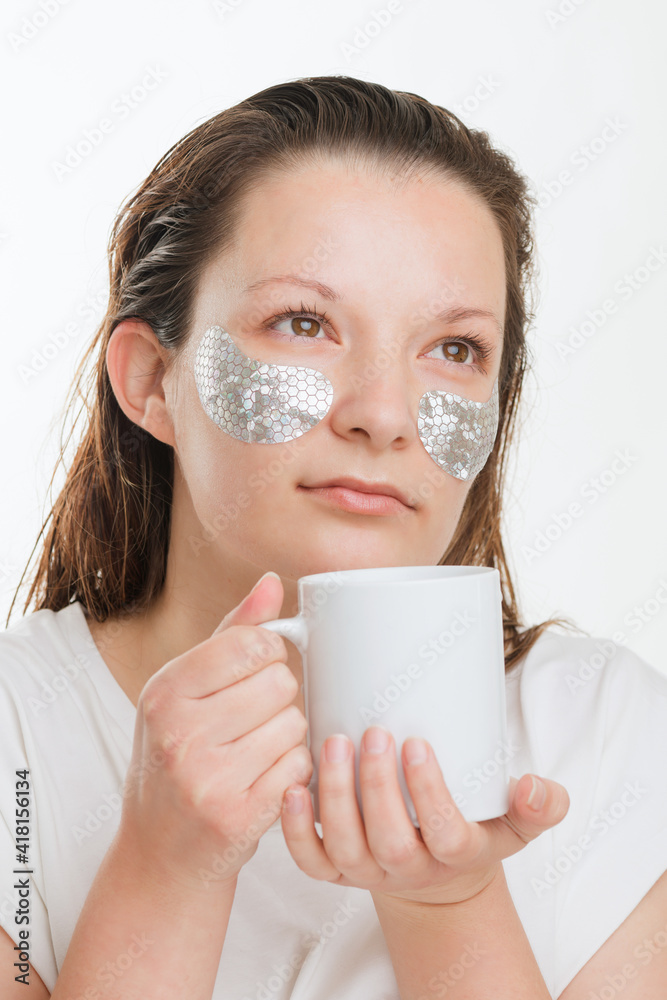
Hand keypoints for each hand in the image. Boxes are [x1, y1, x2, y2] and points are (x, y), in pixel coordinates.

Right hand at [116, 572, 312, 893]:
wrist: (160, 852)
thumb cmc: (177, 758)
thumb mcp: (186, 692)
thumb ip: (232, 634)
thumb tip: (271, 581)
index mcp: (165, 692)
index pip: (251, 643)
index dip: (270, 654)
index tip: (258, 670)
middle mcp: (179, 733)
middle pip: (280, 682)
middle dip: (278, 699)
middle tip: (252, 721)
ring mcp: (207, 779)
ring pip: (295, 725)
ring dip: (288, 738)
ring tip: (256, 754)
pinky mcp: (237, 818)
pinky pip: (300, 768)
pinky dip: (293, 772)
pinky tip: (266, 781)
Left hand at [280, 725, 569, 904]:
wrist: (436, 870)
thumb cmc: (473, 829)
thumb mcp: (515, 823)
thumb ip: (540, 805)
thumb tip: (534, 785)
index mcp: (455, 855)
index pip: (445, 834)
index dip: (429, 794)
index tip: (417, 744)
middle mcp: (408, 869)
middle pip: (389, 841)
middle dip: (377, 786)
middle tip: (374, 733)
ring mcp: (367, 871)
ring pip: (344, 847)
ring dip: (334, 795)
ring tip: (334, 743)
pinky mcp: (335, 870)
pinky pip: (309, 860)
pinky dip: (295, 829)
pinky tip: (294, 786)